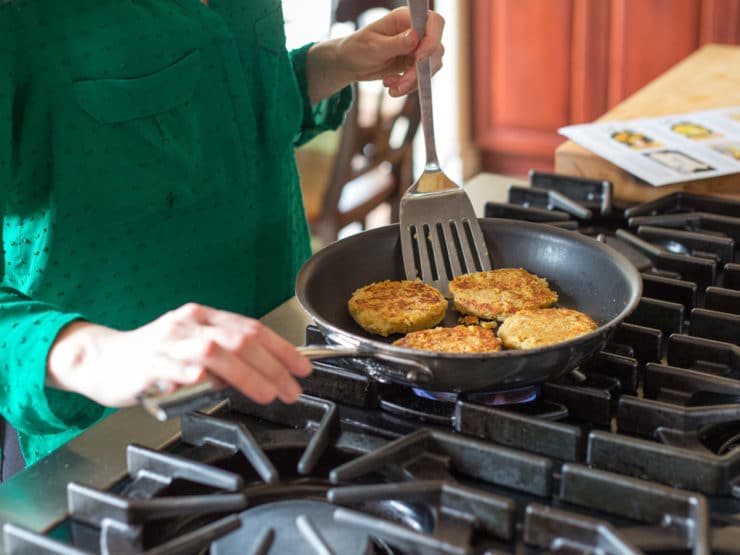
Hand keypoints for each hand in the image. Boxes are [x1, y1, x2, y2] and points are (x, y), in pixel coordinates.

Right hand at [47, 303, 311, 406]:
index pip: (252, 328)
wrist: (102, 359)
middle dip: (272, 366)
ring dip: (246, 375)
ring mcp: (168, 344)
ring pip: (214, 352)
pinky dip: (194, 374)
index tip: (302, 368)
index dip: (281, 349)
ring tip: (267, 393)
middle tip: (291, 388)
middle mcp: (188, 325)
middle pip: (239, 340)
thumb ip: (225, 358)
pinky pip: (173, 368)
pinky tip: (208, 382)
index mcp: (202, 318)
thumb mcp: (193, 348)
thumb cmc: (152, 356)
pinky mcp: (147, 366)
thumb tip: (262, 372)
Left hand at [307, 7, 444, 100]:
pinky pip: (422, 78)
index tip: (418, 58)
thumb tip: (415, 38)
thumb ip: (395, 43)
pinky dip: (409, 86)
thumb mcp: (373, 47)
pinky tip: (391, 86)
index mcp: (406, 18)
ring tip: (392, 88)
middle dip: (420, 71)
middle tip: (400, 84)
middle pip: (436, 49)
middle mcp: (416, 31)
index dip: (433, 39)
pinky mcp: (415, 64)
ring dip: (413, 82)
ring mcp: (418, 48)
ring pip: (431, 67)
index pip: (434, 23)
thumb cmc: (357, 48)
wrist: (350, 64)